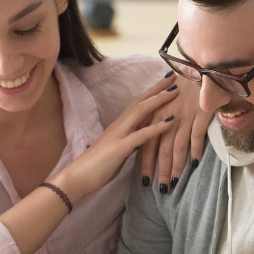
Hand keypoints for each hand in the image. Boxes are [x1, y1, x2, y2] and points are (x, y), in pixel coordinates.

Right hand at [55, 75, 179, 201]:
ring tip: (176, 91)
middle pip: (140, 100)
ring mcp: (119, 135)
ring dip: (159, 100)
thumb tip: (142, 138)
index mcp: (119, 125)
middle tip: (175, 76)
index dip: (151, 91)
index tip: (166, 82)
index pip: (137, 102)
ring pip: (140, 111)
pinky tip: (171, 121)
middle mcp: (119, 125)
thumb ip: (129, 141)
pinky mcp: (120, 148)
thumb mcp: (117, 149)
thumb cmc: (96, 166)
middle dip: (158, 87)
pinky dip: (157, 127)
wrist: (77, 177)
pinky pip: (141, 135)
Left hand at [140, 76, 211, 193]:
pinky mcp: (199, 114)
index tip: (145, 181)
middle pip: (161, 149)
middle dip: (160, 171)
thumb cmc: (183, 87)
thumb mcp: (165, 102)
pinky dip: (196, 150)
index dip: (146, 163)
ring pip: (177, 146)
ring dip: (176, 166)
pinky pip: (196, 136)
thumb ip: (159, 120)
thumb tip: (154, 141)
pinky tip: (194, 164)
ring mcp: (183, 116)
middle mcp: (167, 117)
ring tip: (175, 183)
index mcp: (155, 115)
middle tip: (161, 190)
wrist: (200, 68)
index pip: (147, 143)